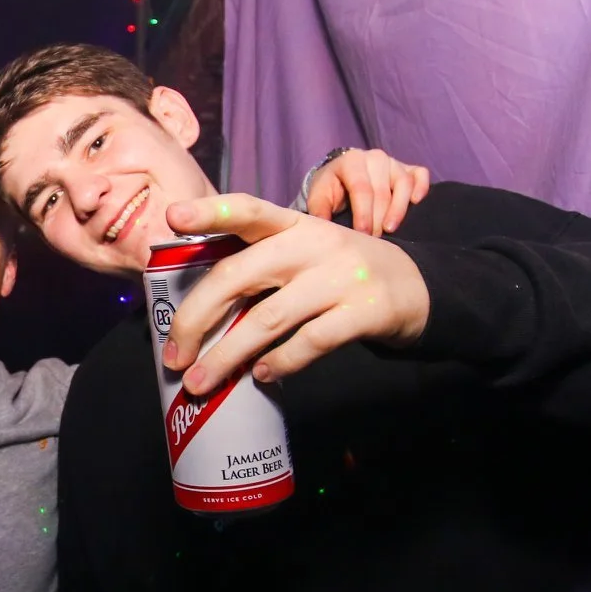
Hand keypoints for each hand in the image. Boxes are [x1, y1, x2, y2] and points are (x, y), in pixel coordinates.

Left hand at [162, 193, 430, 392]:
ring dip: (226, 355)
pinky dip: (281, 362)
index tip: (174, 217)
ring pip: (267, 318)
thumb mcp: (305, 253)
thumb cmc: (340, 272)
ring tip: (199, 381)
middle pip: (239, 275)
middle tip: (172, 355)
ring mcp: (341, 277)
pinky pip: (310, 341)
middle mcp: (314, 244)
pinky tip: (261, 375)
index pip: (249, 210)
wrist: (418, 287)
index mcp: (294, 224)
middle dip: (196, 317)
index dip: (212, 211)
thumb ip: (261, 268)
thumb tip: (197, 314)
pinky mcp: (364, 312)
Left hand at [302, 148, 429, 234]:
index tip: (363, 234)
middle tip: (373, 240)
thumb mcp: (319, 197)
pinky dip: (421, 188)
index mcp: (351, 161)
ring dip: (399, 209)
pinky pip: (420, 175)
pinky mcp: (408, 168)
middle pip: (382, 191)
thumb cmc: (331, 189)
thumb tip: (323, 231)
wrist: (343, 175)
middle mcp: (375, 157)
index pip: (361, 188)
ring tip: (391, 229)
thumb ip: (319, 212)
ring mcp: (394, 162)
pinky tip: (416, 203)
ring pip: (403, 184)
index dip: (364, 213)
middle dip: (378, 218)